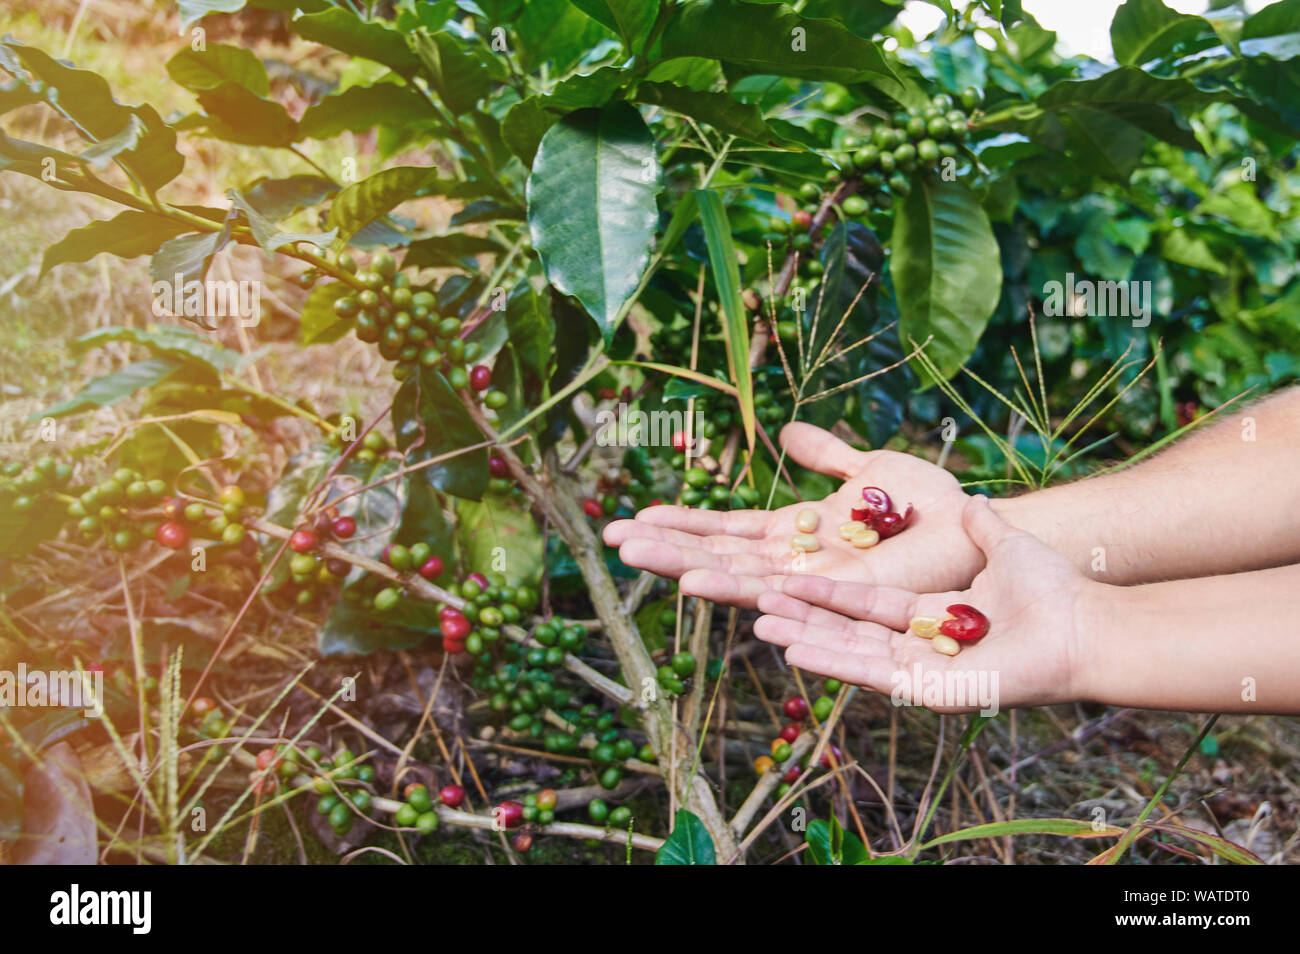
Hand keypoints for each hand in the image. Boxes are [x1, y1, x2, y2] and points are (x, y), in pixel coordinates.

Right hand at [603, 422, 982, 607]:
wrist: (975, 527)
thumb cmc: (930, 504)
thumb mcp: (867, 470)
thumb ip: (825, 455)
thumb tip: (786, 431)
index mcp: (799, 535)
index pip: (728, 531)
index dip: (683, 525)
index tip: (637, 516)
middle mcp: (798, 565)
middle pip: (720, 556)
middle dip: (665, 547)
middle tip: (611, 539)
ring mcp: (816, 585)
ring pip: (739, 578)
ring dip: (685, 568)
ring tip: (637, 559)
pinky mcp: (840, 598)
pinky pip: (783, 595)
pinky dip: (738, 591)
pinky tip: (698, 584)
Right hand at [750, 496, 1094, 711]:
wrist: (1085, 624)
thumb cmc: (1052, 589)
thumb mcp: (1005, 544)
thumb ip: (982, 526)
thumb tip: (972, 500)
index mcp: (928, 617)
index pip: (863, 605)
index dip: (824, 593)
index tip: (785, 577)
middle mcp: (919, 647)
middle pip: (845, 632)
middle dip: (800, 618)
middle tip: (755, 605)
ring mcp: (921, 672)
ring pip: (850, 656)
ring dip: (804, 641)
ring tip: (761, 628)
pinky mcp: (930, 691)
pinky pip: (874, 677)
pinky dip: (833, 664)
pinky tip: (797, 651)